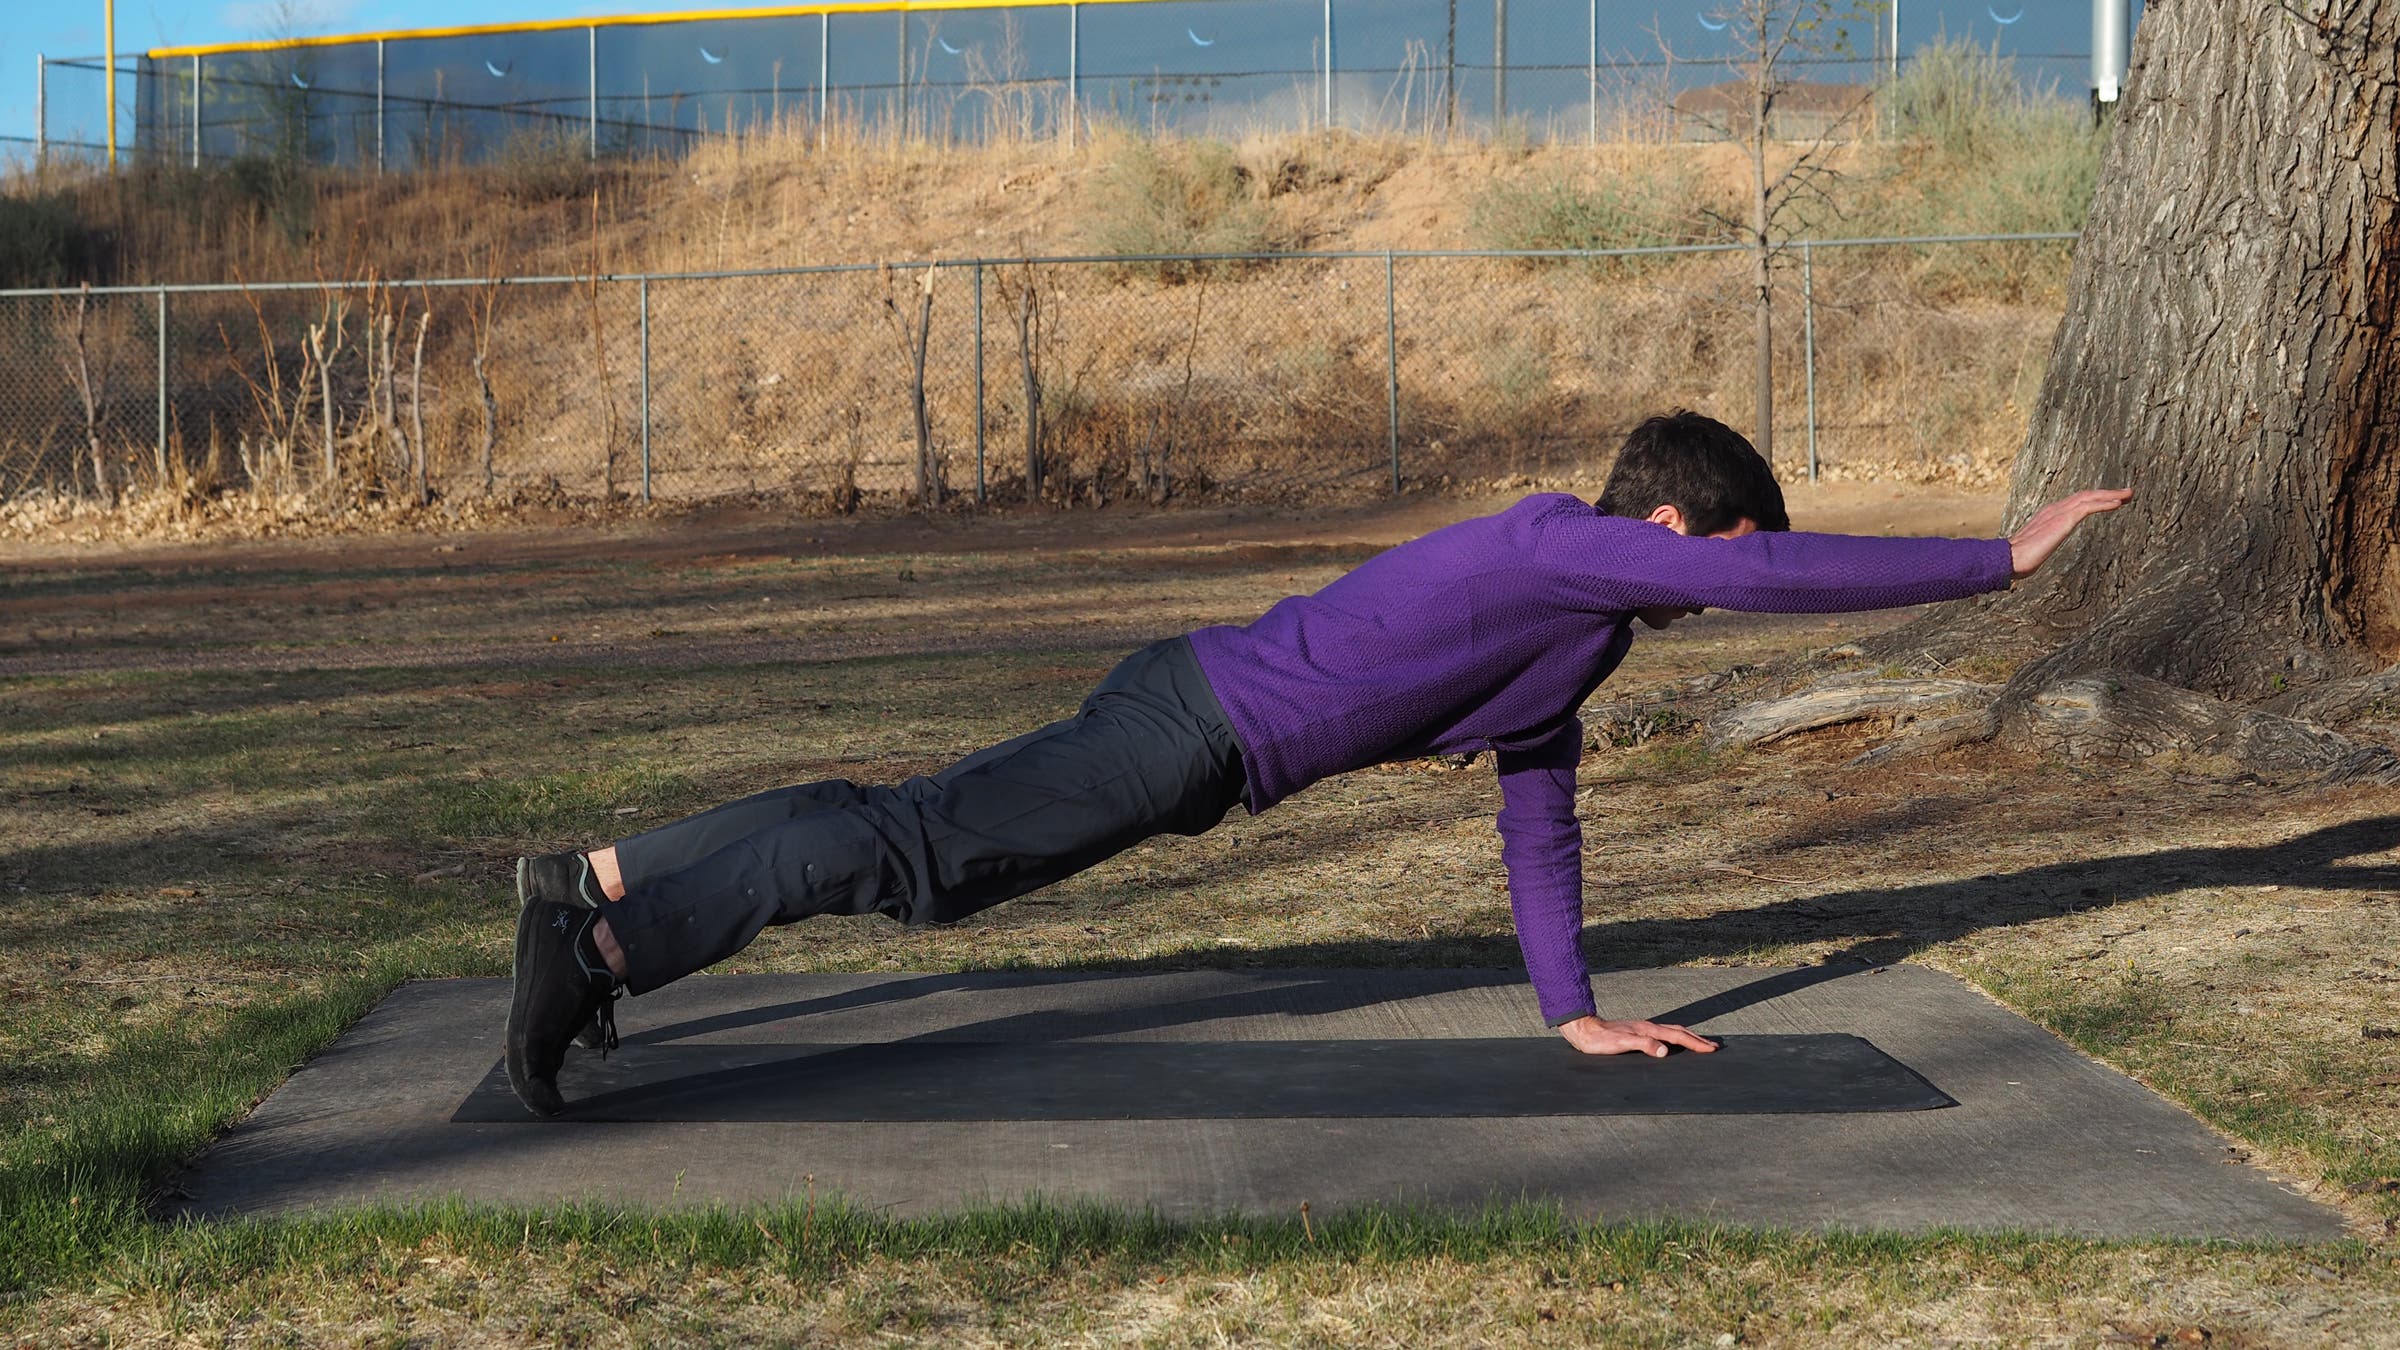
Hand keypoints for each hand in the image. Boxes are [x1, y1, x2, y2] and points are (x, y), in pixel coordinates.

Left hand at [1557, 1015, 1718, 1056]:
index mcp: (1647, 1030)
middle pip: (1679, 1031)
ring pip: (1671, 1031)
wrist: (1584, 1031)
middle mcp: (1648, 1027)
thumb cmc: (1600, 1040)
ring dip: (1688, 1037)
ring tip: (1699, 1043)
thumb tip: (1665, 1051)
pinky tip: (1672, 1043)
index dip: (1695, 1043)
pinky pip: (1663, 1034)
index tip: (1711, 1049)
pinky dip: (1675, 1038)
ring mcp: (1643, 1029)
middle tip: (1713, 1046)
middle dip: (1697, 1039)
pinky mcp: (1637, 1033)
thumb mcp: (1621, 1044)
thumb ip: (1644, 1045)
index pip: (1677, 1036)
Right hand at [2008, 488, 2132, 577]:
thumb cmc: (2017, 560)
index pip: (2075, 501)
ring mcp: (2058, 513)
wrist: (2009, 560)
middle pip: (2085, 495)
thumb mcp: (2034, 549)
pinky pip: (2088, 506)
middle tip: (2127, 493)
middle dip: (2107, 493)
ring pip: (2089, 497)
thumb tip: (2035, 554)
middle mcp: (2054, 509)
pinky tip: (2118, 502)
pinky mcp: (2063, 520)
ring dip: (2111, 494)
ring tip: (2128, 494)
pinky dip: (2104, 503)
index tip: (2111, 501)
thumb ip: (2040, 545)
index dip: (2094, 499)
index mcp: (2048, 515)